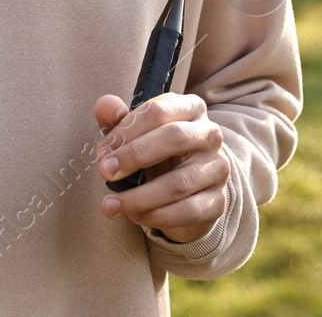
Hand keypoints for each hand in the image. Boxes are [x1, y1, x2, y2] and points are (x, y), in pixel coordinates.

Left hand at [92, 93, 229, 242]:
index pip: (158, 111)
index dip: (126, 131)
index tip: (102, 152)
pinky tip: (136, 216)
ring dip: (139, 197)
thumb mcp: (139, 134)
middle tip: (105, 172)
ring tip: (111, 205)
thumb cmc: (159, 153)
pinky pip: (188, 211)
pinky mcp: (219, 200)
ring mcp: (218, 168)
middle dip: (133, 156)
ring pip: (179, 182)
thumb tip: (103, 106)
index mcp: (191, 108)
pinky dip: (157, 216)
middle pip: (173, 137)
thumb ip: (120, 120)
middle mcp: (210, 134)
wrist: (190, 189)